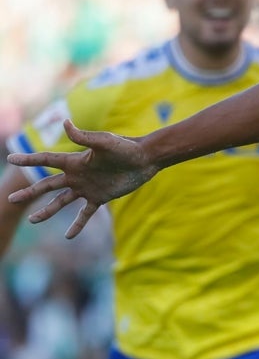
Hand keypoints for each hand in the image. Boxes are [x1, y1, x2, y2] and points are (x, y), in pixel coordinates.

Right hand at [6, 120, 157, 238]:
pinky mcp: (100, 197)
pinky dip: (78, 224)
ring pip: (61, 201)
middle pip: (47, 185)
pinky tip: (69, 236)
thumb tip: (66, 123)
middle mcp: (77, 175)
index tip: (11, 158)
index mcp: (75, 161)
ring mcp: (87, 187)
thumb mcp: (104, 142)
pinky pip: (85, 213)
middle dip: (29, 192)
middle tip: (10, 199)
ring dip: (47, 211)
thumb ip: (84, 136)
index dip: (29, 159)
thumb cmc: (126, 148)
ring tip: (32, 220)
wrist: (145, 159)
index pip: (46, 160)